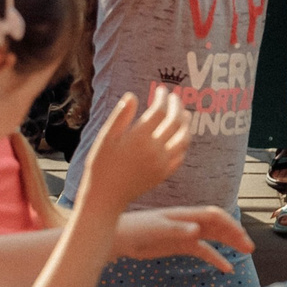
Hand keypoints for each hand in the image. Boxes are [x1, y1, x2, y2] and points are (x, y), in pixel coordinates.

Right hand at [75, 86, 192, 216]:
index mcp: (139, 138)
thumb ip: (120, 116)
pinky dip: (184, 142)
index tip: (161, 89)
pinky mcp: (164, 175)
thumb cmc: (101, 165)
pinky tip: (180, 136)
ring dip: (186, 124)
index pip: (160, 111)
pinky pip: (181, 155)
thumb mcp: (105, 138)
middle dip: (177, 106)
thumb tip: (131, 96)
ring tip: (183, 114)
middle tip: (174, 97)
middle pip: (176, 122)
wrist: (105, 197)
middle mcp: (155, 150)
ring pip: (184, 139)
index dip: (163, 98)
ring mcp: (162, 164)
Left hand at [112, 205, 251, 274]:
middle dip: (235, 234)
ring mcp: (186, 234)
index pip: (214, 216)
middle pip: (218, 226)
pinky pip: (203, 251)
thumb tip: (197, 230)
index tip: (242, 237)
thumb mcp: (157, 229)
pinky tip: (226, 268)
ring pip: (214, 237)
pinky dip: (215, 258)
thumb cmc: (136, 229)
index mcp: (186, 215)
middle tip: (249, 248)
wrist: (119, 237)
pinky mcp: (180, 245)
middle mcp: (189, 222)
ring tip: (246, 253)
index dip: (230, 225)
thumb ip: (177, 230)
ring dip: (230, 243)